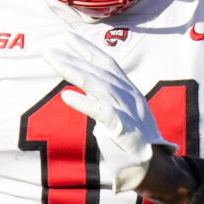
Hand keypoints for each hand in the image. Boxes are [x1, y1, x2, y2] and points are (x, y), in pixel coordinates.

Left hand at [43, 31, 165, 193]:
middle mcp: (129, 95)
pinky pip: (102, 112)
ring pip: (98, 85)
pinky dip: (84, 102)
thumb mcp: (120, 114)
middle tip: (48, 51)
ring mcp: (128, 111)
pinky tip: (66, 96)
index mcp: (128, 90)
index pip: (106, 62)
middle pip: (98, 71)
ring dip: (73, 72)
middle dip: (73, 58)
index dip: (87, 48)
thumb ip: (104, 101)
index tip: (67, 36)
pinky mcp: (124, 129)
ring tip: (53, 61)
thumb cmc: (133, 143)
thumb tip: (82, 93)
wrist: (154, 167)